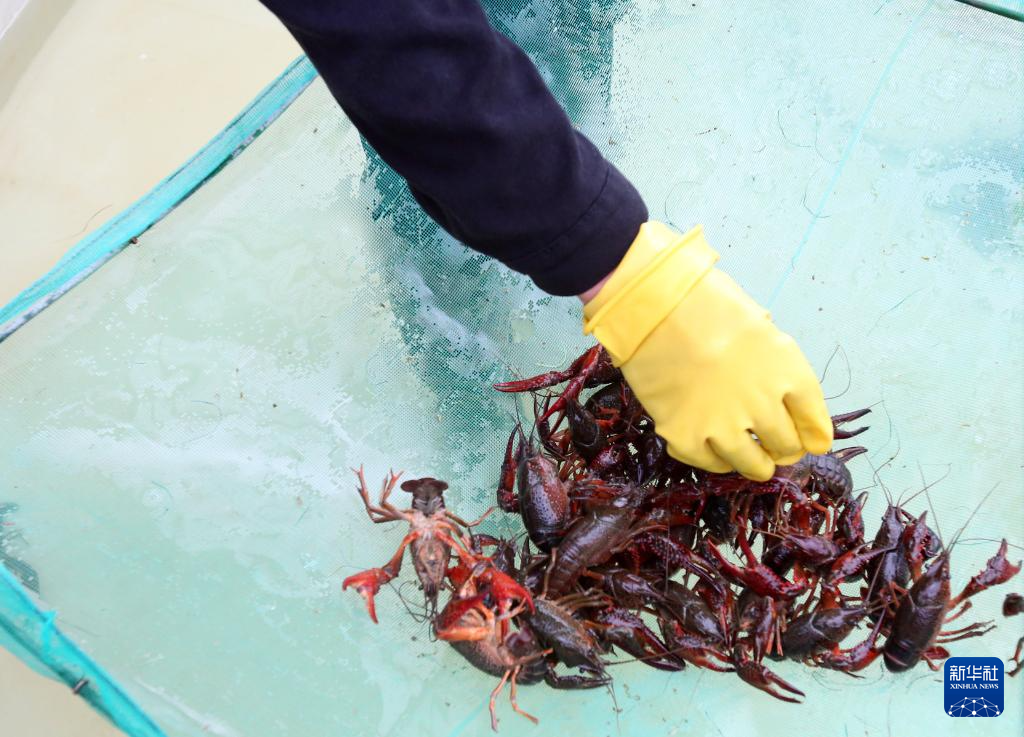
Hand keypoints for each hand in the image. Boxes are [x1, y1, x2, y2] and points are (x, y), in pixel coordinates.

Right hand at [581, 222, 831, 480]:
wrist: (655, 310)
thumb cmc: (707, 303)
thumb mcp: (758, 325)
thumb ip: (774, 362)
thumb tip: (776, 389)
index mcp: (789, 373)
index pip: (815, 422)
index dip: (814, 435)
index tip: (812, 442)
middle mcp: (764, 407)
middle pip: (787, 446)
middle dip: (784, 449)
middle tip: (775, 448)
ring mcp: (725, 427)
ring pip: (754, 466)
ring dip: (756, 464)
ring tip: (751, 459)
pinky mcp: (687, 439)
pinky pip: (711, 463)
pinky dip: (716, 459)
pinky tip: (713, 448)